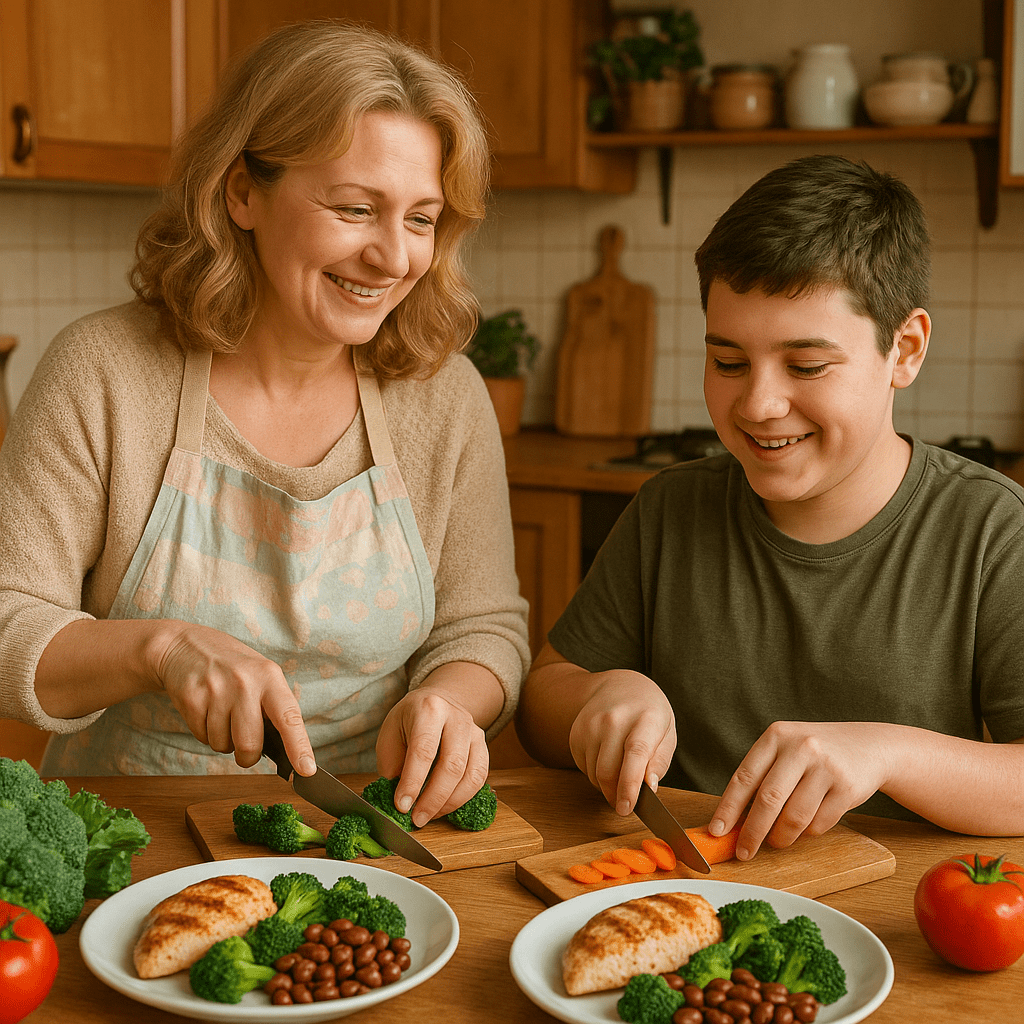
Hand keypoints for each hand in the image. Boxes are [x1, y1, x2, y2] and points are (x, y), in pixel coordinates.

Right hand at [153, 621, 314, 774]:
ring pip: (223, 746)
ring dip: (224, 741)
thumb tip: (286, 752)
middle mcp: (245, 682)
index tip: (307, 770)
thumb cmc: (232, 667)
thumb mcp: (261, 675)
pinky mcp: (191, 698)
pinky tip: (207, 711)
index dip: (299, 746)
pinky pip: (202, 738)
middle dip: (248, 755)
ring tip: (223, 714)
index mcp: (270, 677)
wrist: (186, 645)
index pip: (289, 717)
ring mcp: (216, 690)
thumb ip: (274, 708)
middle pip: (250, 744)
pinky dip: (206, 733)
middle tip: (246, 743)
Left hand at [375, 686, 488, 826]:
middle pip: (452, 765)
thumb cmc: (409, 720)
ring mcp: (475, 731)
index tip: (402, 806)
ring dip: (450, 803)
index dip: (413, 781)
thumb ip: (393, 764)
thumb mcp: (390, 733)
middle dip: (433, 798)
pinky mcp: (484, 746)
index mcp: (429, 709)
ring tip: (430, 815)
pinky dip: (463, 798)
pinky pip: (480, 778)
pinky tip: (445, 805)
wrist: (437, 701)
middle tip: (417, 818)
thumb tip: (401, 800)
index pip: (424, 750)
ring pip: (471, 775)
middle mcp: (457, 718)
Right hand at [568, 670, 675, 815]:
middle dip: (616, 796)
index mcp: (645, 718)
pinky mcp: (576, 733)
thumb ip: (660, 762)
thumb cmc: (648, 714)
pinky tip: (607, 762)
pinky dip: (595, 775)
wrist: (618, 686)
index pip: (635, 753)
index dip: (629, 784)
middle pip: (608, 771)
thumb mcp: (667, 734)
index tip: (626, 808)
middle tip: (626, 806)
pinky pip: (583, 768)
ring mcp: (591, 725)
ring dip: (607, 786)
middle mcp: (614, 719)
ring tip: (620, 776)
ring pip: (594, 774)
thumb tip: (649, 787)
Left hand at [709, 721, 893, 859]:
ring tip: (777, 840)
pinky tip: (807, 825)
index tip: (717, 831)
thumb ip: (762, 776)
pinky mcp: (846, 787)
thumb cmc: (816, 753)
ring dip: (781, 837)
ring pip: (795, 817)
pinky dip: (807, 832)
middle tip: (744, 852)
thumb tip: (734, 820)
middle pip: (768, 799)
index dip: (728, 807)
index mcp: (776, 736)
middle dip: (752, 832)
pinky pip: (819, 823)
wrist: (869, 746)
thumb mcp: (786, 750)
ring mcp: (826, 767)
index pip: (744, 777)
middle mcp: (800, 747)